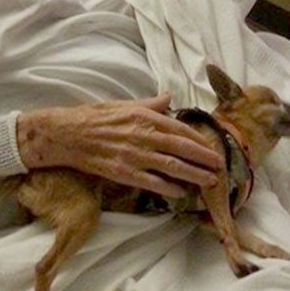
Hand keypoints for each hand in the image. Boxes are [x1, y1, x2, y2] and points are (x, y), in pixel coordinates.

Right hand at [17, 95, 224, 199]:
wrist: (69, 134)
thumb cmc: (96, 117)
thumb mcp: (125, 104)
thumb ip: (151, 103)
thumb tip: (169, 98)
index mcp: (146, 117)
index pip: (181, 130)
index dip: (199, 141)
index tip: (212, 147)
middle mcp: (144, 136)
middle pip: (182, 149)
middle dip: (204, 159)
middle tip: (221, 167)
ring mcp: (135, 156)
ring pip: (172, 167)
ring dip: (194, 175)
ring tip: (209, 181)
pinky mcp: (124, 173)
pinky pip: (152, 182)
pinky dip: (169, 188)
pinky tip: (181, 193)